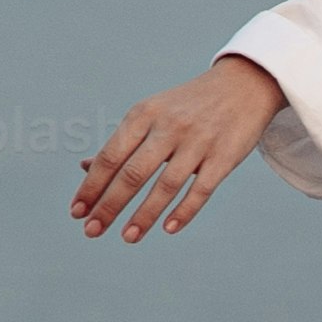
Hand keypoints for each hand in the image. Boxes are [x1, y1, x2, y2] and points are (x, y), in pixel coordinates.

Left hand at [75, 55, 283, 240]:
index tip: (77, 212)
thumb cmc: (188, 106)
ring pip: (166, 186)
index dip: (91, 186)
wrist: (244, 84)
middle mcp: (168, 127)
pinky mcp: (224, 156)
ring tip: (127, 237)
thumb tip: (86, 169)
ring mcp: (198, 142)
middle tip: (92, 231)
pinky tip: (168, 228)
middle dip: (109, 206)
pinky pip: (201, 189)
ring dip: (144, 216)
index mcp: (144, 115)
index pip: (110, 157)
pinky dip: (184, 211)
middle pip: (132, 173)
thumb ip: (122, 142)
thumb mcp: (151, 114)